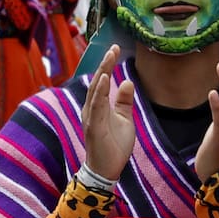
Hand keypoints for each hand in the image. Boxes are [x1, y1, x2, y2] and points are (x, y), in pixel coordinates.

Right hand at [80, 45, 135, 180]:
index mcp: (98, 106)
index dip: (107, 65)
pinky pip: (96, 107)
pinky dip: (99, 92)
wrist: (107, 169)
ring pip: (95, 91)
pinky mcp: (94, 127)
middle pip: (97, 82)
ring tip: (109, 58)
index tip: (115, 49)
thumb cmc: (114, 144)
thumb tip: (127, 82)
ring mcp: (91, 117)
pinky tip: (104, 80)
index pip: (102, 81)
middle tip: (113, 48)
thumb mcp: (124, 119)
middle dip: (105, 64)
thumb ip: (124, 101)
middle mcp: (91, 109)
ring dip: (102, 73)